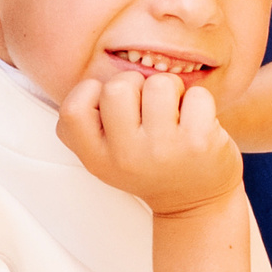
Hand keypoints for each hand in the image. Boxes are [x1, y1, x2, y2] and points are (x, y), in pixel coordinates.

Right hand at [59, 72, 247, 271]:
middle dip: (136, 84)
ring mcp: (163, 149)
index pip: (73, 109)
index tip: (113, 106)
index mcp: (97, 160)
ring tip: (174, 112)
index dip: (91, 93)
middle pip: (117, 87)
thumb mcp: (108, 158)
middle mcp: (126, 157)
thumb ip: (92, 124)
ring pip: (159, 83)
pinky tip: (197, 122)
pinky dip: (198, 101)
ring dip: (171, 89)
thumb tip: (103, 67)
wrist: (195, 204)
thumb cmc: (151, 167)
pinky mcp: (198, 142)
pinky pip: (196, 94)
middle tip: (149, 106)